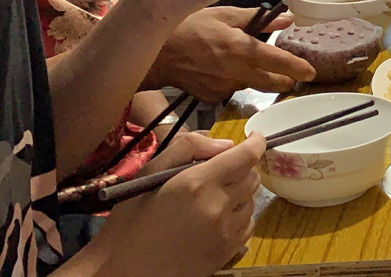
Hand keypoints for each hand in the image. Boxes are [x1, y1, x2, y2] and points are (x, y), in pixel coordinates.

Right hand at [88, 132, 264, 276]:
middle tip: (221, 172)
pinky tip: (217, 218)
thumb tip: (224, 143)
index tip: (254, 137)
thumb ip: (186, 148)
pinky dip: (239, 216)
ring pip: (252, 200)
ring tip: (213, 198)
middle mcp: (217, 206)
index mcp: (196, 183)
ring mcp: (225, 231)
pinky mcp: (227, 251)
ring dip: (240, 193)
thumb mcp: (147, 174)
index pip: (246, 156)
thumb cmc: (129, 221)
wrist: (124, 271)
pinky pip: (249, 224)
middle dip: (242, 168)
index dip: (256, 143)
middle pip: (252, 177)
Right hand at [149, 8, 316, 101]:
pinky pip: (230, 91)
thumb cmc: (189, 26)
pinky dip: (232, 82)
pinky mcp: (211, 98)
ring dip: (255, 78)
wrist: (154, 53)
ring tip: (241, 62)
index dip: (297, 67)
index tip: (311, 72)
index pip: (277, 61)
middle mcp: (235, 71)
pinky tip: (221, 70)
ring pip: (250, 86)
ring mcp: (222, 88)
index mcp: (241, 48)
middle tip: (288, 74)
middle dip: (283, 80)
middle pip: (270, 83)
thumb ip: (258, 19)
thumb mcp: (225, 15)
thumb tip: (289, 18)